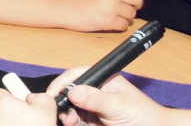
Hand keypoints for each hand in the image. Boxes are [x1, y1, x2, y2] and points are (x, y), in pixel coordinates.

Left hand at [0, 88, 56, 125]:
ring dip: (10, 125)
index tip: (24, 107)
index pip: (0, 93)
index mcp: (0, 102)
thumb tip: (36, 98)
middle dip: (13, 115)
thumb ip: (42, 98)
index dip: (13, 99)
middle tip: (29, 123)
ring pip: (0, 123)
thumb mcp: (46, 112)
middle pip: (0, 110)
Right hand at [48, 67, 174, 125]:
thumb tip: (72, 92)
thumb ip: (96, 99)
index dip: (62, 83)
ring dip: (66, 115)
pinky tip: (74, 125)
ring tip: (70, 122)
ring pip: (69, 108)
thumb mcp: (119, 106)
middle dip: (62, 102)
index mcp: (102, 80)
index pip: (76, 75)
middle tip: (63, 114)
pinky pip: (75, 120)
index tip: (52, 95)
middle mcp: (94, 91)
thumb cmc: (143, 117)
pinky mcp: (90, 121)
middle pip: (69, 92)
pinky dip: (72, 123)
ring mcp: (91, 107)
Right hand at [57, 0, 146, 31]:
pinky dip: (119, 25)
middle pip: (137, 0)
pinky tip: (110, 22)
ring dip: (125, 16)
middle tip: (125, 6)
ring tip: (113, 14)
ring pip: (132, 14)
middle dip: (134, 5)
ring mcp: (111, 7)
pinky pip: (124, 25)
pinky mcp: (108, 21)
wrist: (62, 6)